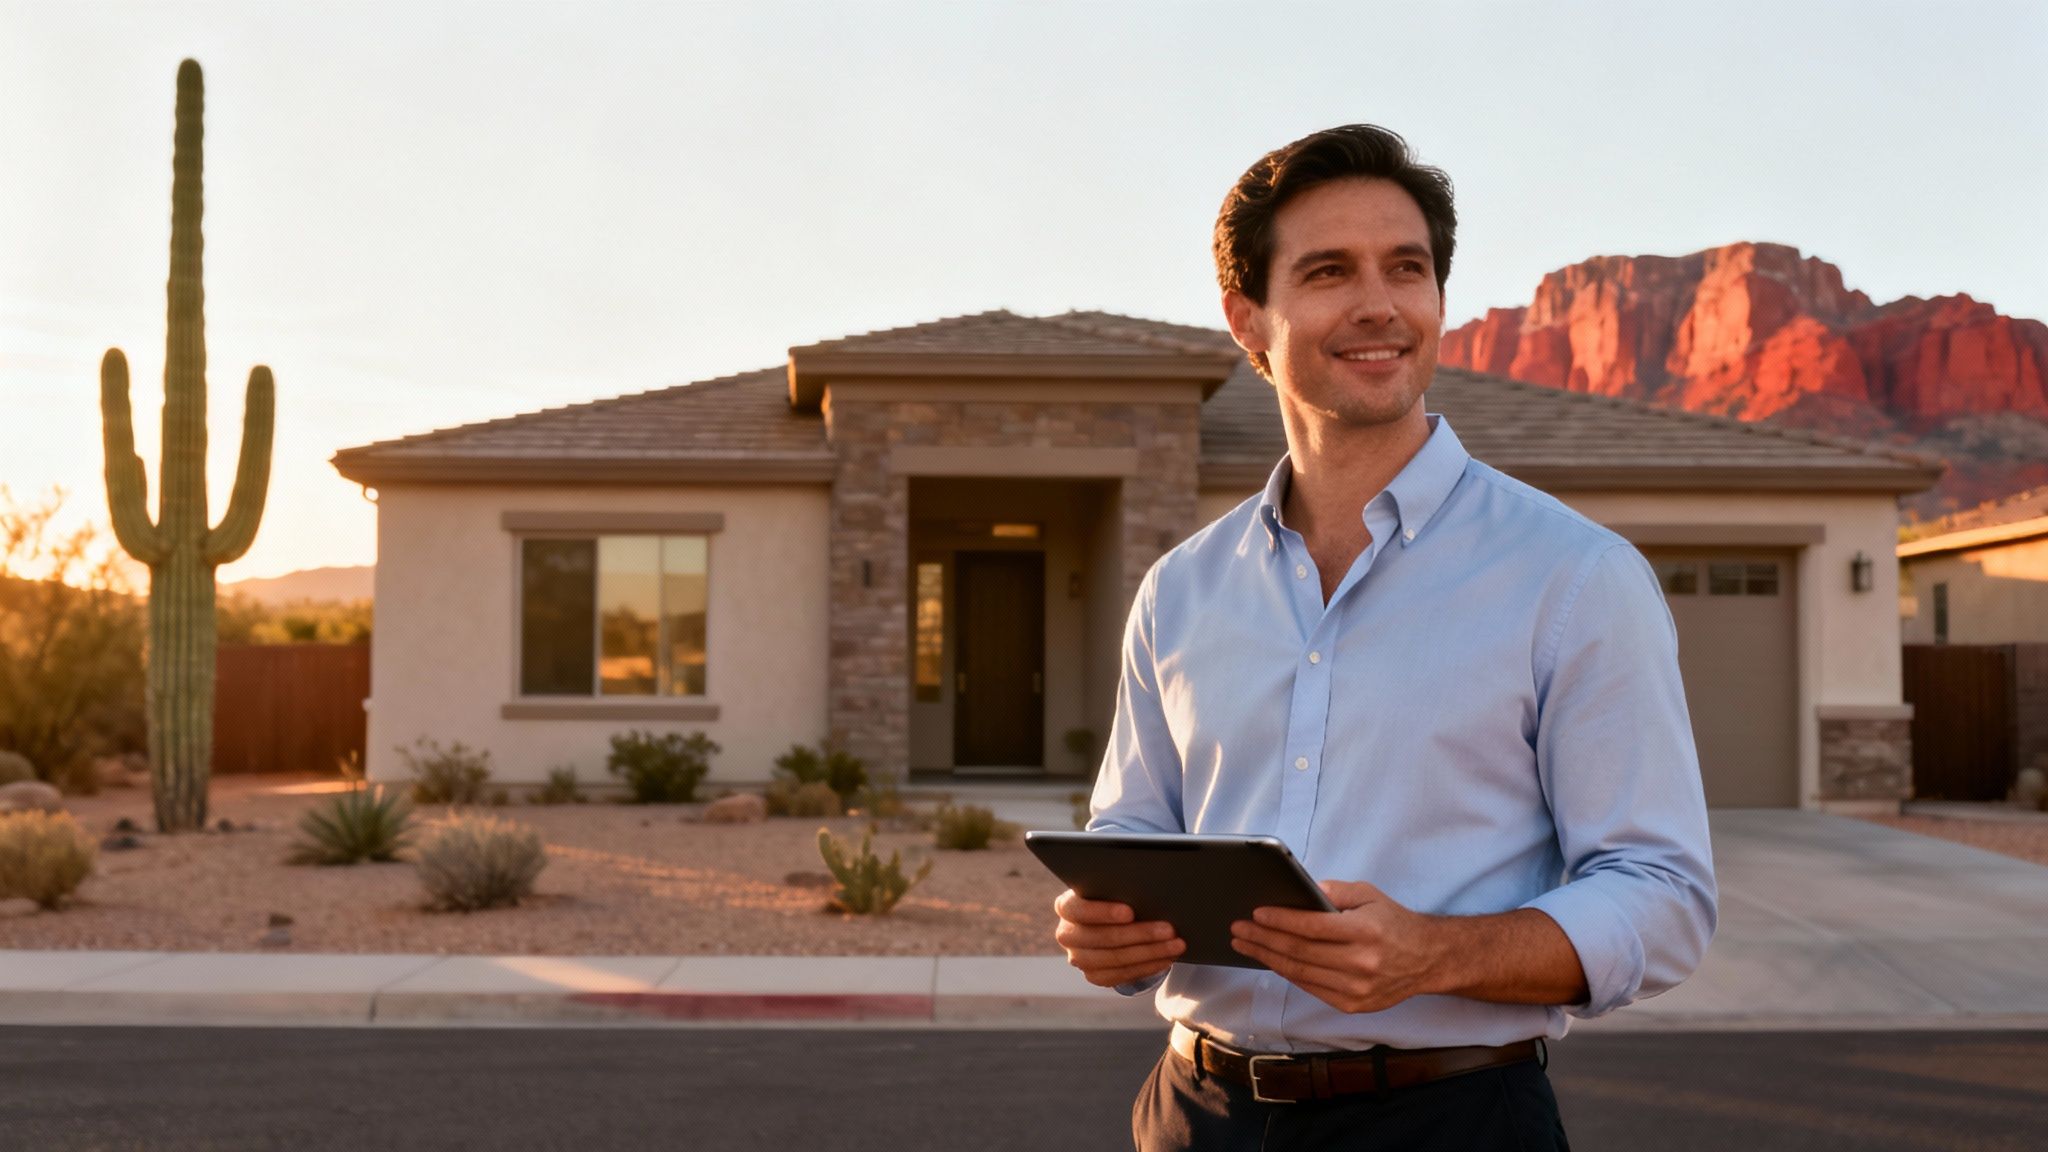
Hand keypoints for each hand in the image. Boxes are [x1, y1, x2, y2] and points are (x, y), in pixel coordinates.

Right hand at [1053, 889, 1185, 987]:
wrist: (1109, 920)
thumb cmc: (1114, 896)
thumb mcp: (1111, 887)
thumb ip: (1119, 887)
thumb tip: (1149, 886)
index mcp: (1066, 906)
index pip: (1078, 909)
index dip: (1103, 912)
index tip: (1130, 912)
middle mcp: (1067, 934)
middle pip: (1102, 938)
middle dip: (1140, 934)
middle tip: (1169, 929)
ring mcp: (1078, 958)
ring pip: (1115, 959)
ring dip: (1150, 952)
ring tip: (1176, 944)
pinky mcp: (1093, 975)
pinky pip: (1122, 975)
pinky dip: (1147, 967)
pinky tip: (1167, 958)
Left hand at [1228, 880, 1442, 1013]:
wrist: (1427, 960)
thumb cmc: (1393, 922)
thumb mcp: (1369, 895)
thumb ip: (1335, 892)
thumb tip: (1301, 891)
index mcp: (1365, 932)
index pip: (1312, 927)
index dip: (1281, 920)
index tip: (1256, 913)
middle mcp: (1361, 963)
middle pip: (1300, 952)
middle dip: (1264, 939)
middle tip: (1238, 929)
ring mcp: (1357, 989)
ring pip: (1300, 973)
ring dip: (1268, 958)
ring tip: (1246, 945)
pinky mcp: (1353, 1005)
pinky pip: (1311, 988)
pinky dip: (1287, 973)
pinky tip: (1271, 960)